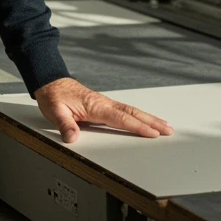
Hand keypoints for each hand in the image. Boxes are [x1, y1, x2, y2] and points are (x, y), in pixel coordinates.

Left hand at [34, 77, 173, 143]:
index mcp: (95, 106)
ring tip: (165, 126)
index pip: (121, 118)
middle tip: (169, 130)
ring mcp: (105, 103)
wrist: (51, 82)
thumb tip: (72, 138)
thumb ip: (65, 124)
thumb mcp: (55, 111)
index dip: (138, 126)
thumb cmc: (54, 96)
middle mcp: (104, 103)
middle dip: (152, 122)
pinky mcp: (103, 104)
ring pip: (132, 111)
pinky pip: (125, 110)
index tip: (153, 133)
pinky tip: (144, 120)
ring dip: (149, 118)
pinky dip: (138, 115)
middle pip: (133, 113)